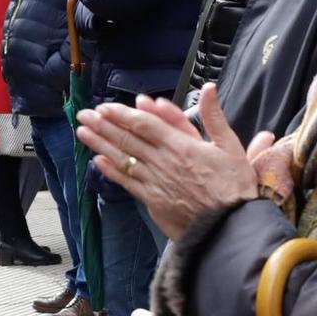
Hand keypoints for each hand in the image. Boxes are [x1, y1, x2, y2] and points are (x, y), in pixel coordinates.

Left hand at [77, 85, 274, 239]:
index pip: (145, 124)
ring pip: (123, 158)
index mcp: (182, 145)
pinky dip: (112, 171)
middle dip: (104, 125)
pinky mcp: (153, 200)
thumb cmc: (234, 187)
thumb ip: (215, 116)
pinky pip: (127, 182)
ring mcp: (155, 181)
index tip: (106, 107)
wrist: (229, 227)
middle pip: (128, 138)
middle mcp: (164, 162)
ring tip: (82, 132)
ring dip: (100, 144)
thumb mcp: (231, 146)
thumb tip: (209, 88)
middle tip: (85, 114)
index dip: (123, 114)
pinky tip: (98, 162)